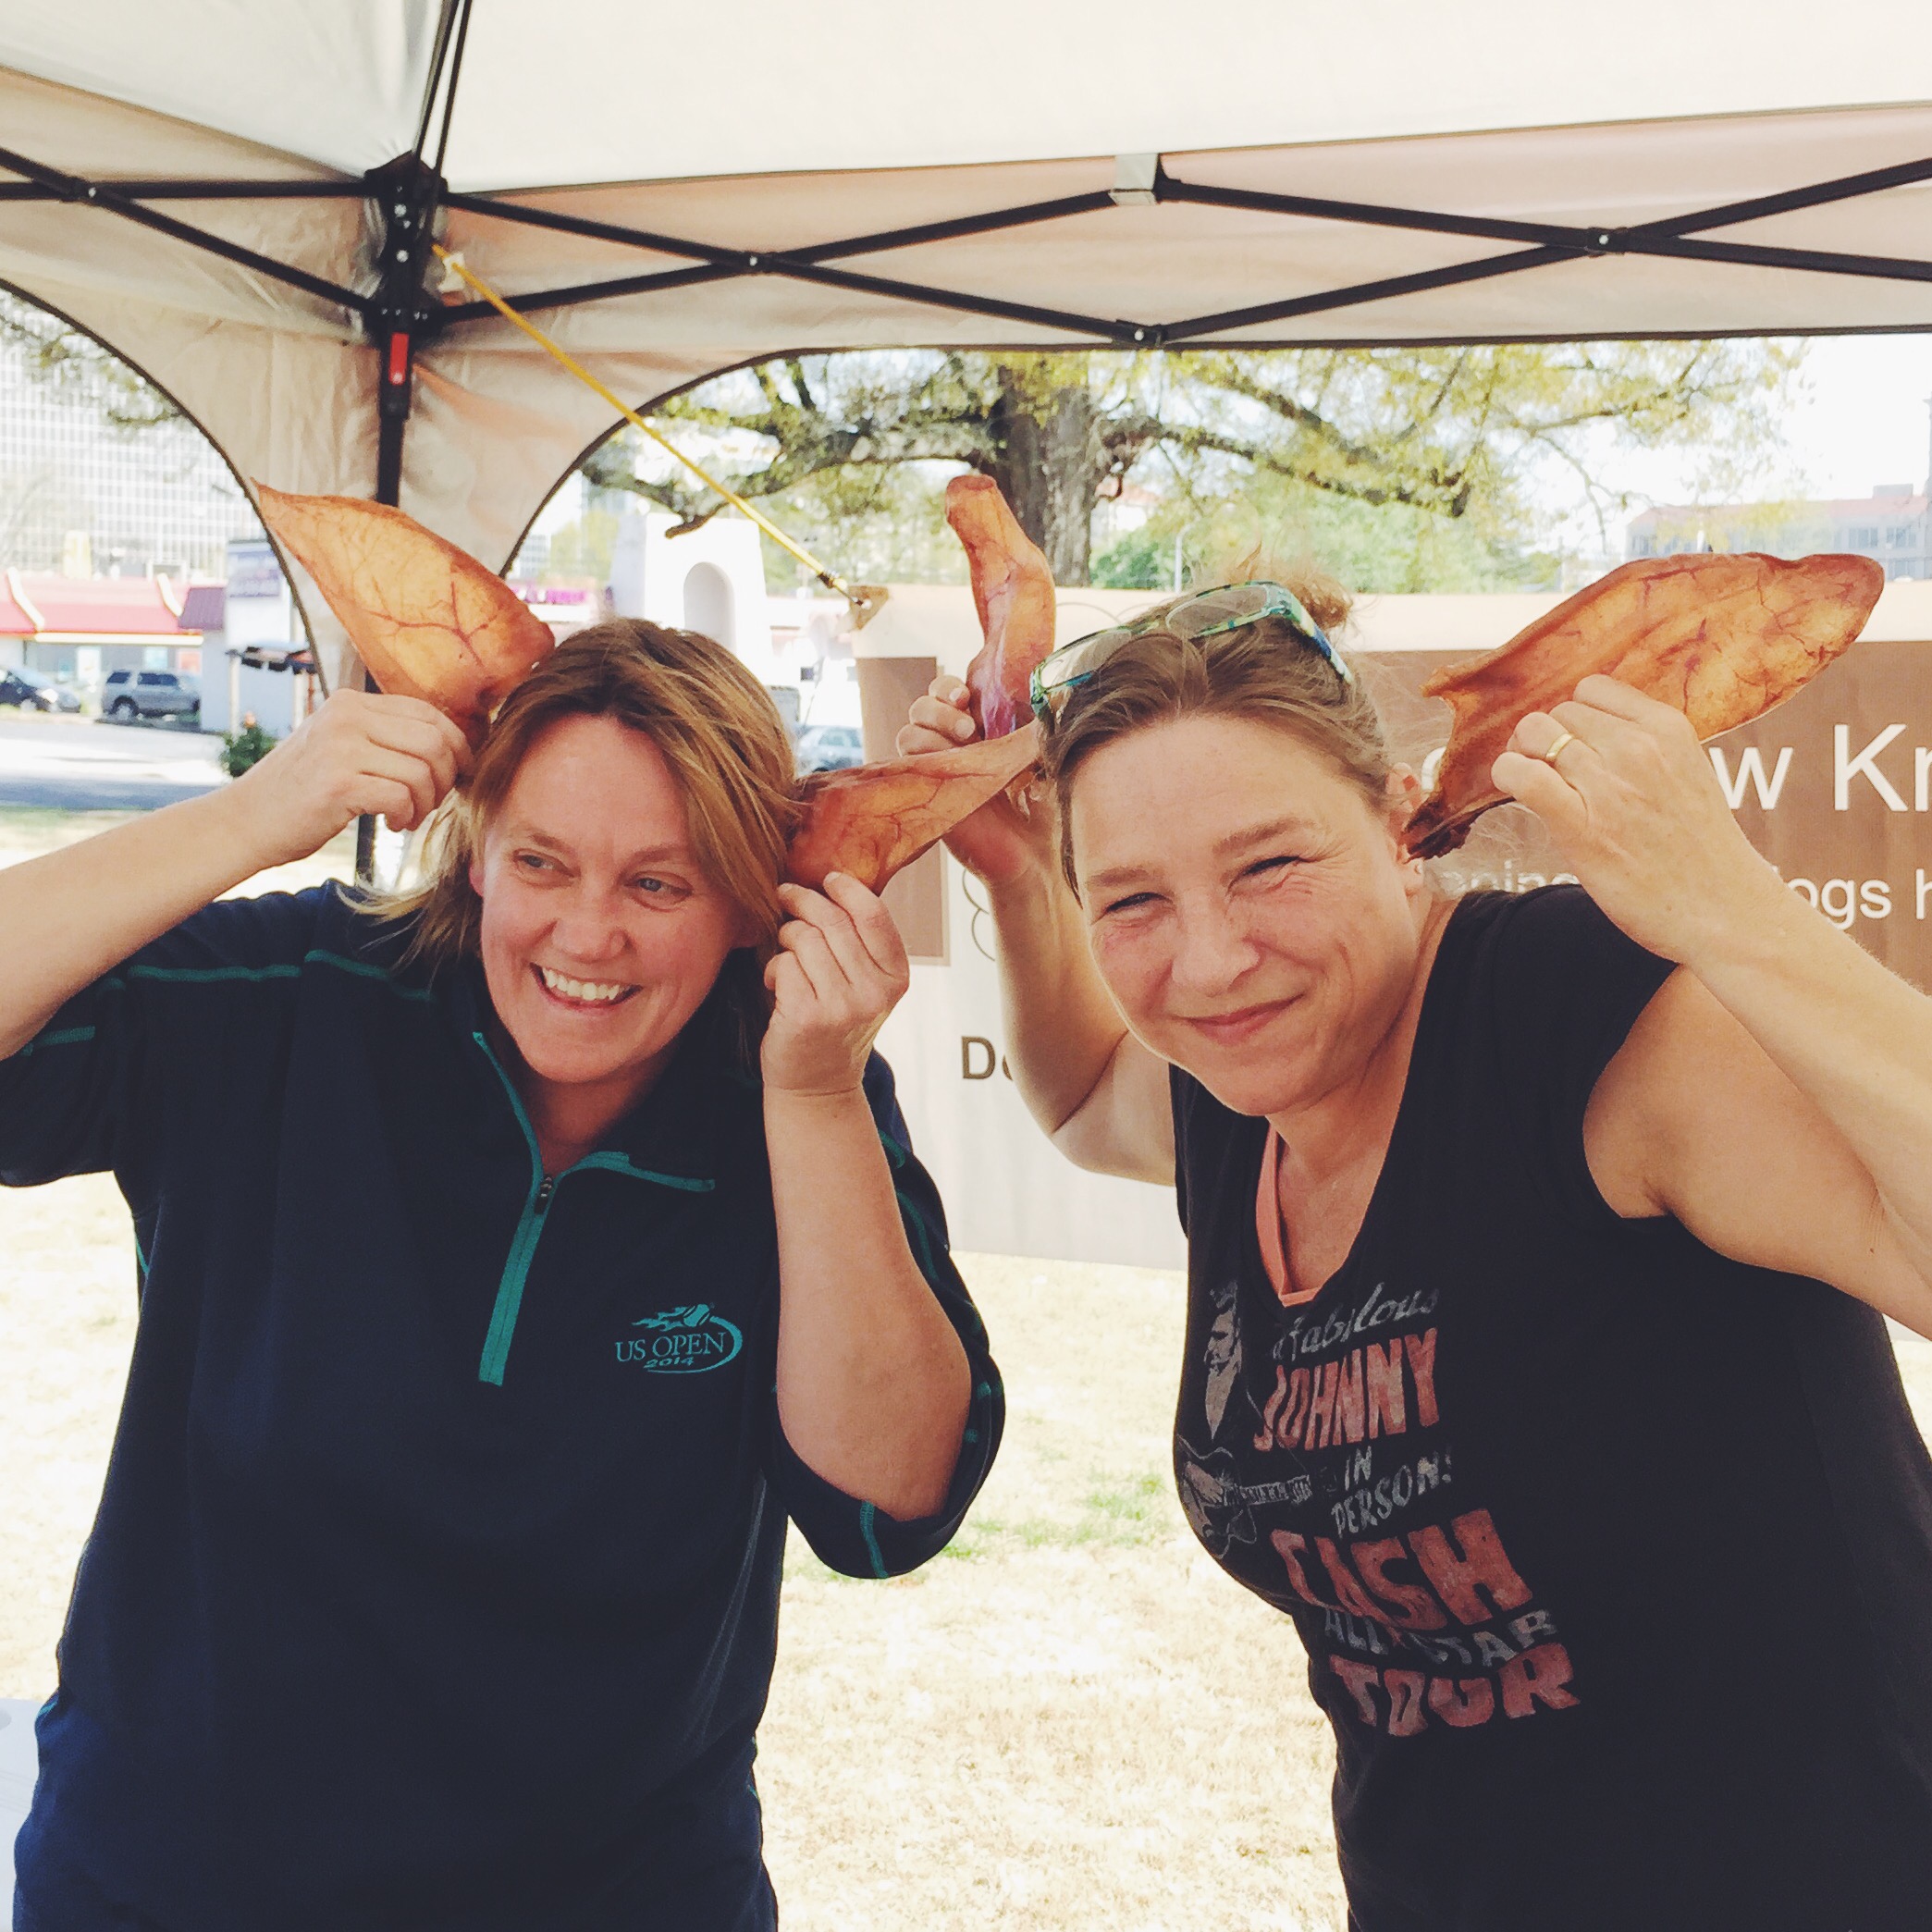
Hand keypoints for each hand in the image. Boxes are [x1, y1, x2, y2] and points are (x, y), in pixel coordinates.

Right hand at [225, 690, 471, 868]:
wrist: (246, 821)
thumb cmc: (301, 791)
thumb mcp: (340, 747)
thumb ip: (383, 737)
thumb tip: (449, 745)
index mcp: (351, 703)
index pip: (429, 713)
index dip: (457, 746)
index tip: (460, 773)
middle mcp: (346, 716)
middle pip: (435, 741)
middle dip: (447, 777)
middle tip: (432, 802)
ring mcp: (340, 747)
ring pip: (423, 771)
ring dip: (427, 803)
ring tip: (408, 817)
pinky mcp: (338, 783)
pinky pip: (402, 797)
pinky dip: (407, 816)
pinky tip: (392, 825)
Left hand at [761, 873, 910, 1095]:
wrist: (818, 1085)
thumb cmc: (836, 1025)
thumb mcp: (865, 986)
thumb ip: (860, 944)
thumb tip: (828, 886)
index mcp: (896, 977)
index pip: (874, 915)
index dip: (846, 889)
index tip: (825, 880)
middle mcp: (875, 991)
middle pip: (833, 921)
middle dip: (803, 902)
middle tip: (786, 896)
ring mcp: (843, 1006)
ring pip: (805, 939)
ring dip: (786, 938)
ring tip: (785, 955)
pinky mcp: (808, 1016)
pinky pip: (784, 964)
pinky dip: (773, 968)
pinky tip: (776, 986)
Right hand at [896, 675, 1053, 883]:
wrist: (1037, 856)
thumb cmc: (1046, 807)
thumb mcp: (1046, 755)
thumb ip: (1039, 726)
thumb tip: (1051, 695)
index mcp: (979, 730)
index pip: (947, 694)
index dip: (949, 688)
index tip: (966, 694)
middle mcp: (953, 747)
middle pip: (922, 708)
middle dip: (938, 706)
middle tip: (966, 725)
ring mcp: (939, 772)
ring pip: (909, 733)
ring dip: (931, 730)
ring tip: (964, 742)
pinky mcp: (929, 797)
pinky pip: (908, 766)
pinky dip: (924, 757)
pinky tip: (951, 766)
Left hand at [1492, 674, 1784, 965]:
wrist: (1723, 908)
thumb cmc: (1701, 850)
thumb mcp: (1687, 774)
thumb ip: (1645, 748)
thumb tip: (1588, 734)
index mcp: (1668, 728)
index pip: (1593, 689)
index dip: (1574, 716)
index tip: (1574, 744)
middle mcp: (1638, 747)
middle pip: (1559, 712)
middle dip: (1545, 738)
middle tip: (1549, 772)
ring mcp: (1608, 784)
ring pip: (1535, 734)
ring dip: (1524, 756)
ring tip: (1537, 786)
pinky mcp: (1580, 824)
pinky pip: (1521, 774)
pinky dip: (1507, 775)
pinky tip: (1516, 791)